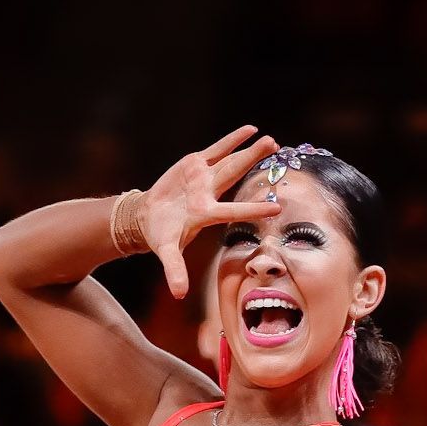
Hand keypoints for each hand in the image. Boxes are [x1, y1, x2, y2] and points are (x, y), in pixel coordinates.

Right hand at [135, 126, 280, 298]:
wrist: (149, 217)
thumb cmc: (161, 235)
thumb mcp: (167, 252)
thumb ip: (174, 271)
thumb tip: (179, 295)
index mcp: (206, 214)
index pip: (235, 211)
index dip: (254, 208)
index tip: (277, 207)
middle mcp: (211, 194)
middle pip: (236, 174)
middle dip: (255, 161)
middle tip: (277, 149)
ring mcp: (205, 178)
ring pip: (231, 160)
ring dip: (250, 150)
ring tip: (271, 140)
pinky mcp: (196, 164)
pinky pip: (217, 149)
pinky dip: (232, 140)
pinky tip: (250, 130)